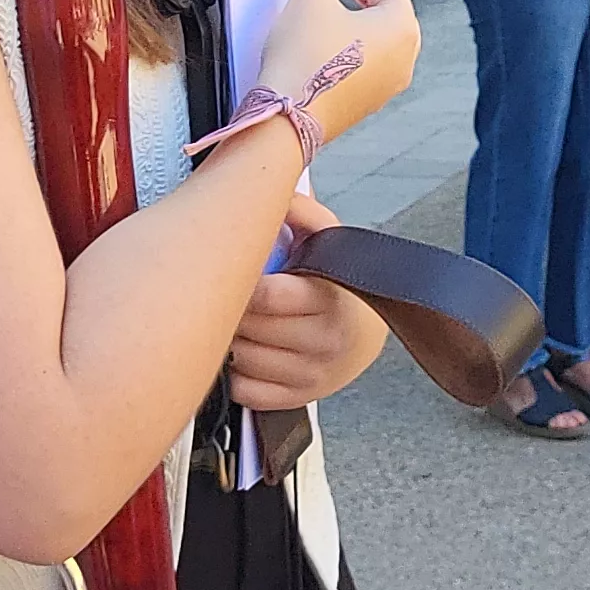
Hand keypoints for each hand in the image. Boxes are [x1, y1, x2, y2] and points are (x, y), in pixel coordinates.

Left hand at [228, 194, 385, 411]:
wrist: (364, 333)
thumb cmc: (334, 280)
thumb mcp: (327, 237)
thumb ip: (299, 211)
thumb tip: (264, 190)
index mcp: (328, 299)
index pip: (265, 298)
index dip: (238, 284)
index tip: (230, 272)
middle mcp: (323, 342)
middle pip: (247, 329)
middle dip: (229, 311)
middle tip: (225, 295)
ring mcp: (311, 376)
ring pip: (241, 361)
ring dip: (229, 341)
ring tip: (237, 321)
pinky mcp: (297, 399)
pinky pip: (245, 391)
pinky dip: (235, 373)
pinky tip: (244, 351)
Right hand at [254, 0, 418, 145]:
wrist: (288, 115)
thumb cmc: (306, 61)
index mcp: (401, 28)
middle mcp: (404, 59)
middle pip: (383, 12)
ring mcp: (387, 85)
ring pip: (373, 41)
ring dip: (347, 22)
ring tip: (316, 13)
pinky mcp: (366, 103)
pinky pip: (362, 66)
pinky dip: (344, 50)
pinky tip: (316, 46)